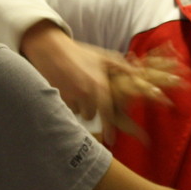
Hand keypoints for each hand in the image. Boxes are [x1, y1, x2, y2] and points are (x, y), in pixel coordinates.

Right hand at [22, 22, 185, 143]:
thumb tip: (138, 74)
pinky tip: (66, 87)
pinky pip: (65, 107)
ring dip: (78, 106)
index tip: (111, 141)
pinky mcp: (57, 96)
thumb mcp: (103, 57)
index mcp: (99, 85)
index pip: (107, 113)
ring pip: (78, 112)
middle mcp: (86, 93)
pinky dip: (67, 101)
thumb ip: (122, 67)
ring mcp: (70, 96)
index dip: (109, 128)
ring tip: (76, 88)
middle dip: (90, 109)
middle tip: (87, 94)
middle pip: (91, 115)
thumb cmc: (80, 52)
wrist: (52, 48)